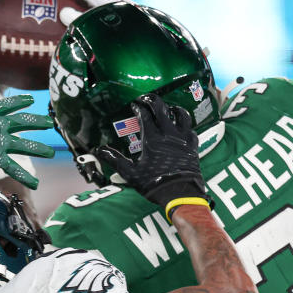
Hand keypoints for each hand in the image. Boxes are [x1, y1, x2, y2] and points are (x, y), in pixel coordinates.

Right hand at [0, 90, 54, 188]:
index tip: (32, 100)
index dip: (20, 102)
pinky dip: (25, 177)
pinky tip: (36, 184)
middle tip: (49, 122)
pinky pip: (13, 168)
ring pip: (25, 145)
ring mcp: (1, 141)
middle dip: (37, 122)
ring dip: (39, 149)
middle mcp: (0, 125)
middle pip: (23, 122)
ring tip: (52, 153)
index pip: (9, 104)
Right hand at [96, 94, 209, 219]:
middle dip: (152, 100)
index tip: (134, 105)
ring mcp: (182, 138)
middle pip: (161, 108)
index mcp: (152, 138)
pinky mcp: (193, 145)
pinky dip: (185, 125)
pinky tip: (182, 127)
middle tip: (146, 99)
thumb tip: (100, 150)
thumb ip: (115, 160)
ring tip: (168, 108)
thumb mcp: (131, 173)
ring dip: (172, 108)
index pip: (144, 115)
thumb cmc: (154, 184)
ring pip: (181, 114)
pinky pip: (190, 129)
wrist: (181, 193)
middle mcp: (168, 133)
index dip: (138, 107)